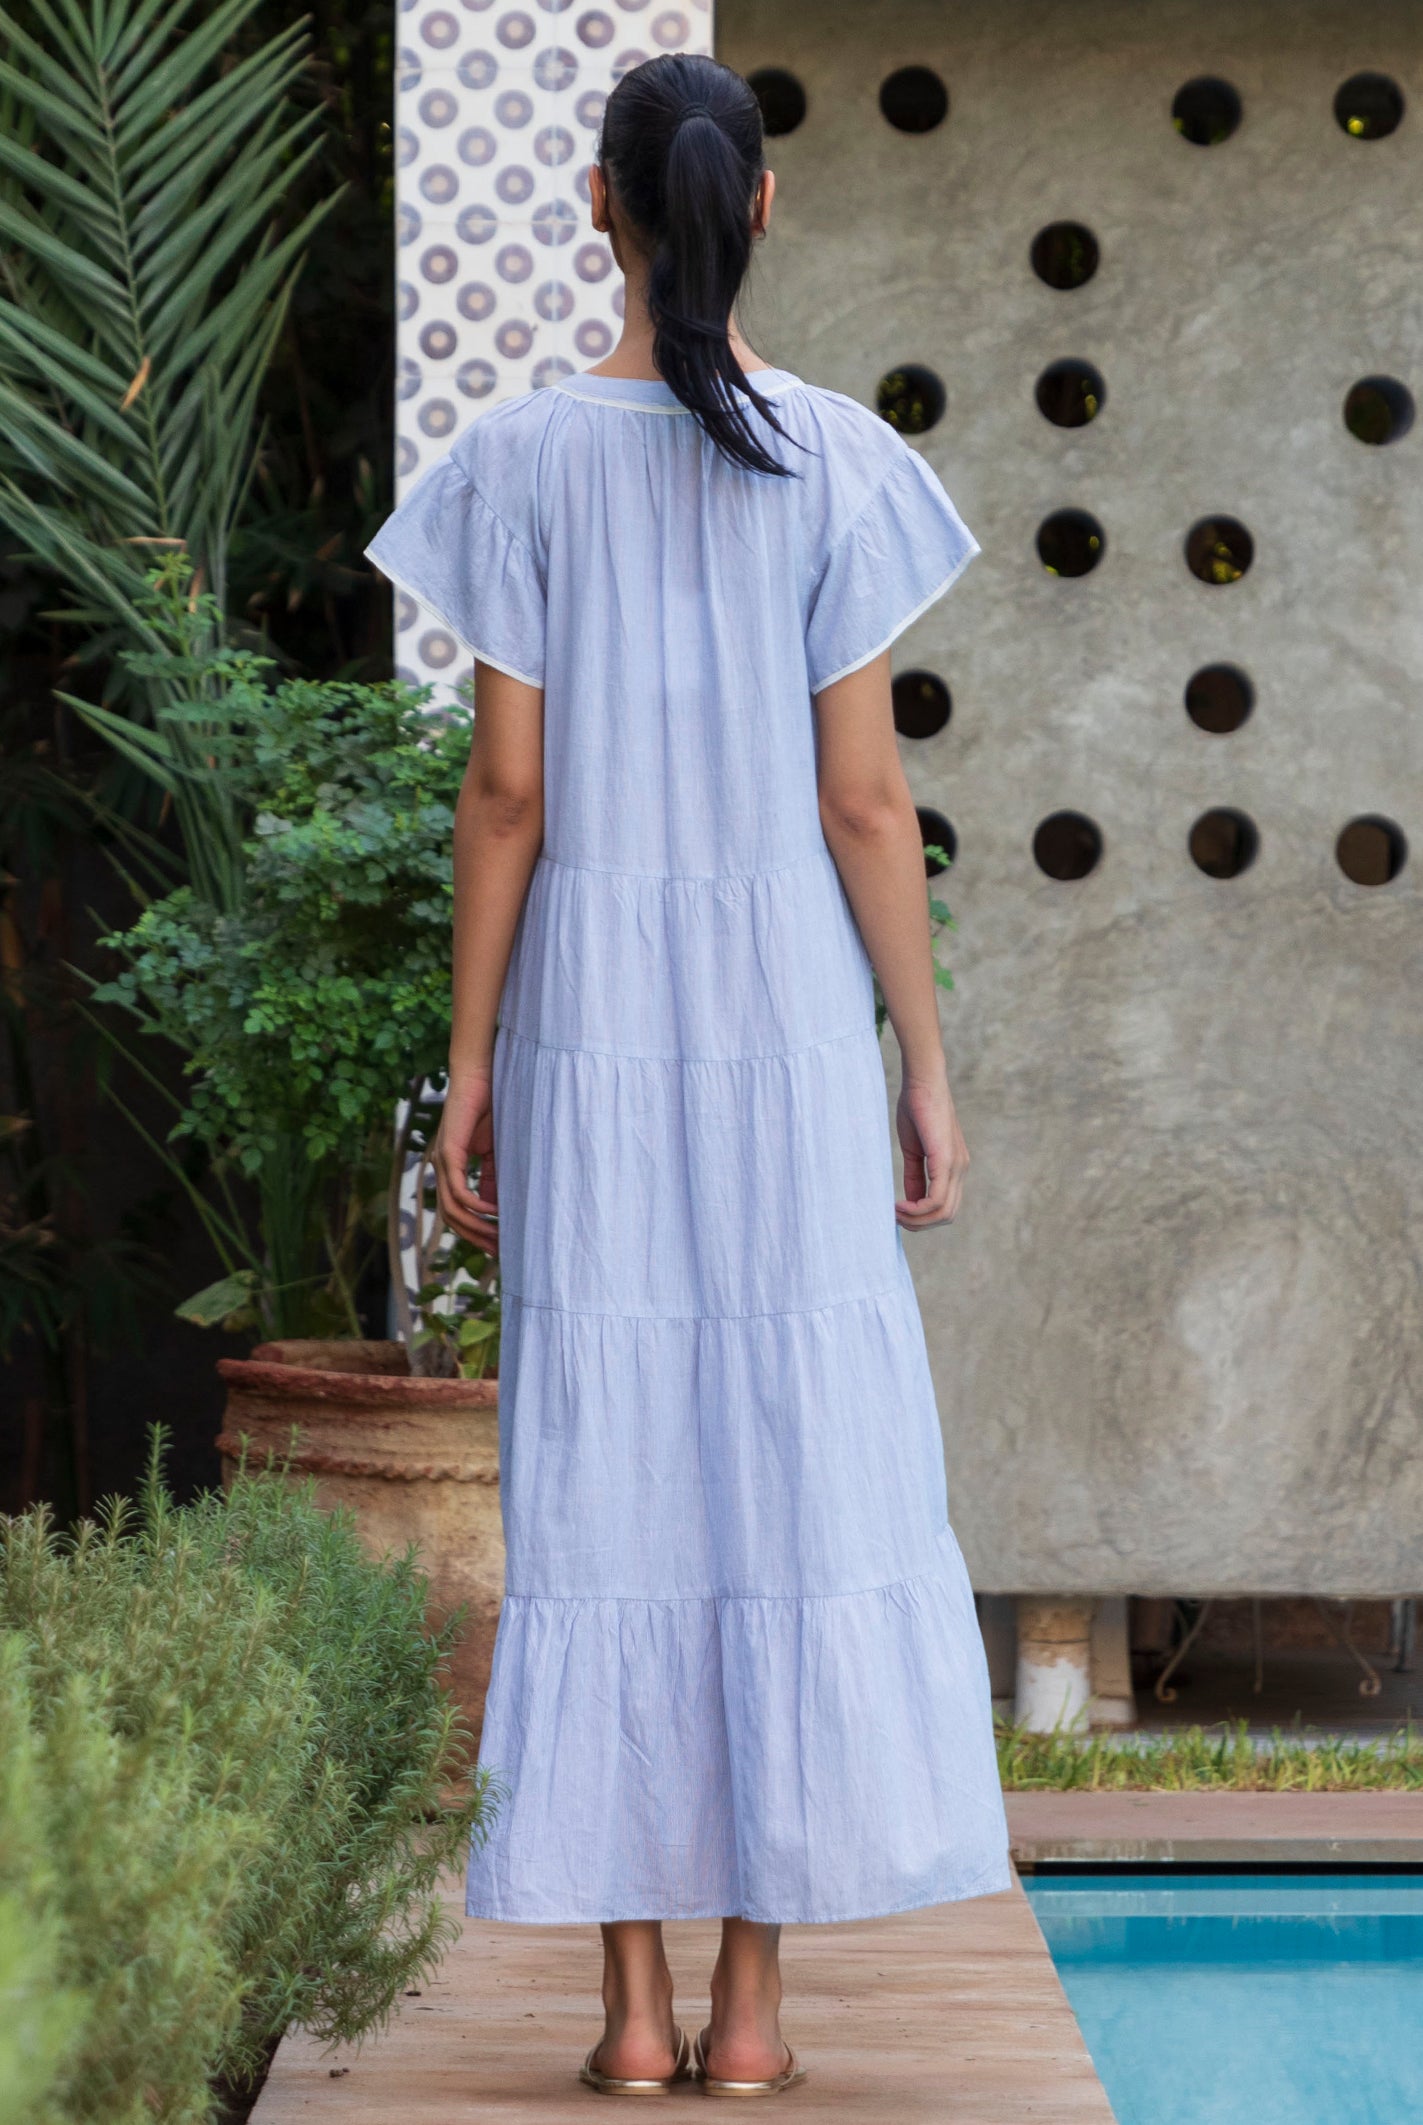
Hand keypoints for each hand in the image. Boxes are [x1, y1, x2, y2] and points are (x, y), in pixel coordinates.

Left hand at [435, 1070, 498, 1253]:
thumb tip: (496, 1208)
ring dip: (476, 1226)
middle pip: (452, 1218)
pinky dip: (475, 1204)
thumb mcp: (495, 1151)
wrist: (479, 1075)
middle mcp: (441, 1168)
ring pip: (452, 1209)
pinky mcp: (449, 1151)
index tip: (498, 1247)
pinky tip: (494, 1212)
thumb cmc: (488, 1108)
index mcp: (450, 1169)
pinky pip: (458, 1189)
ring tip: (499, 1235)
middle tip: (500, 1252)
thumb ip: (493, 1178)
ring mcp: (442, 1161)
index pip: (456, 1212)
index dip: (475, 1232)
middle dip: (476, 1238)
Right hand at [895, 1074, 969, 1229]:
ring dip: (917, 1220)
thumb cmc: (916, 1108)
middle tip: (895, 1218)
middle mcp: (960, 1169)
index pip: (945, 1206)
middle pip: (946, 1215)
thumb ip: (915, 1175)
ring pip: (943, 1212)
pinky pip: (936, 1198)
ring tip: (895, 1213)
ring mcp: (956, 1166)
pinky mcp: (946, 1160)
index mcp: (954, 1166)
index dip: (921, 1216)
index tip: (897, 1212)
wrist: (923, 1081)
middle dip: (919, 1224)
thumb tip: (911, 1200)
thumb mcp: (913, 1149)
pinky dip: (917, 1208)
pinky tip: (899, 1205)